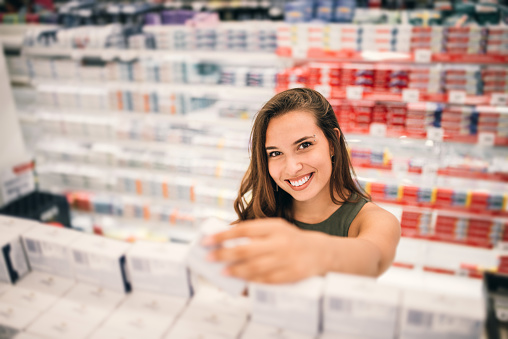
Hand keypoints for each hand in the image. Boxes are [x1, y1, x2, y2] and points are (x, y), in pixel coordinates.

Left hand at [203, 218, 330, 283]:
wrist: (319, 252)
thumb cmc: (290, 239)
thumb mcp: (275, 228)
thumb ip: (255, 232)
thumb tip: (226, 239)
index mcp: (275, 227)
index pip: (244, 229)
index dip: (223, 235)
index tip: (208, 241)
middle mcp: (280, 242)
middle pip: (246, 249)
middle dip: (224, 254)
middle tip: (209, 258)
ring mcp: (286, 259)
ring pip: (255, 267)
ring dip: (236, 270)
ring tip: (223, 271)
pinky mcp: (291, 275)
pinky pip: (266, 280)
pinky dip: (251, 281)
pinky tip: (241, 281)